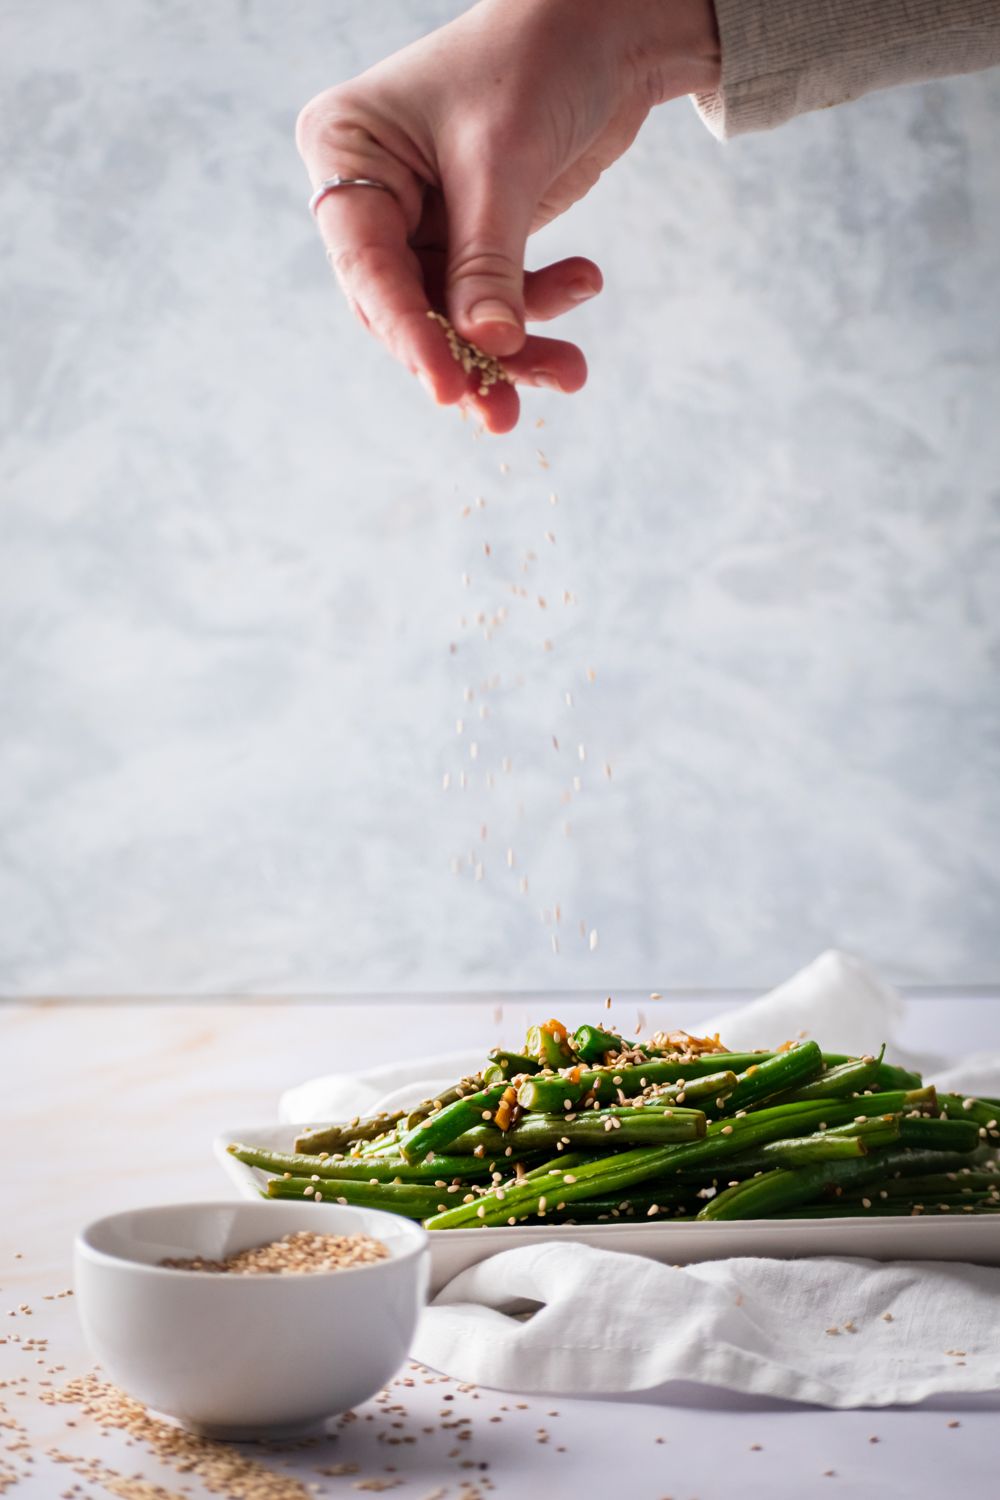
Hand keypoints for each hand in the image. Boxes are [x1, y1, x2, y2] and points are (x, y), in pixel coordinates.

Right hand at [297, 0, 719, 431]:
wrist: (609, 24)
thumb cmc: (539, 59)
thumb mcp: (505, 162)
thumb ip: (490, 262)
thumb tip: (488, 348)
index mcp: (345, 151)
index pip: (366, 267)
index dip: (409, 336)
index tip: (450, 390)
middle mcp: (371, 191)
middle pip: (404, 306)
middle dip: (465, 358)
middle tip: (506, 416)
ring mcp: (420, 216)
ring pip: (452, 316)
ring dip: (512, 348)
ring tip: (572, 372)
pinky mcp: (470, 233)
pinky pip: (491, 297)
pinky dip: (538, 306)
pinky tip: (587, 280)